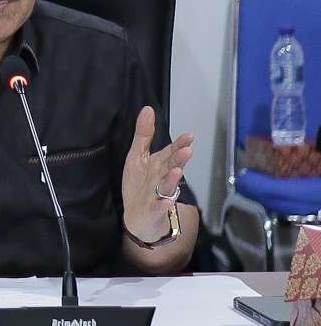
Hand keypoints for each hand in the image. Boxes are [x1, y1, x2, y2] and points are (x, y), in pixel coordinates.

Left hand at [121, 106, 191, 240]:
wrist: (138, 216)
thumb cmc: (140, 184)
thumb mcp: (137, 156)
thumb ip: (143, 135)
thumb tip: (148, 109)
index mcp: (159, 164)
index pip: (170, 152)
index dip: (179, 144)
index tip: (189, 136)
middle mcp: (162, 178)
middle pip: (171, 167)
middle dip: (178, 159)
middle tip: (187, 151)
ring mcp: (160, 195)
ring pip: (168, 186)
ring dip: (172, 179)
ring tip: (177, 171)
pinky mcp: (153, 210)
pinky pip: (158, 208)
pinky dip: (162, 205)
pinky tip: (166, 202)